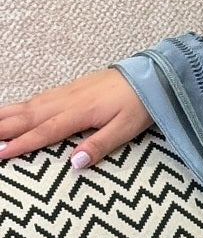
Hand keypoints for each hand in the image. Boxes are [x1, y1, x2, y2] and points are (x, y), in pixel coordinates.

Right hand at [0, 68, 152, 169]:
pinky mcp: (71, 88)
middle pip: (28, 116)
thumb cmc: (141, 104)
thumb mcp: (126, 129)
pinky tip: (12, 110)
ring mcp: (67, 92)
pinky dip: (20, 105)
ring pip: (29, 105)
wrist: (152, 75)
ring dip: (6, 115)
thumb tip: (74, 163)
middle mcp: (67, 100)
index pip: (44, 131)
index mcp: (79, 112)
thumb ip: (99, 145)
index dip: (21, 144)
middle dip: (3, 128)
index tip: (0, 154)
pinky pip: (38, 98)